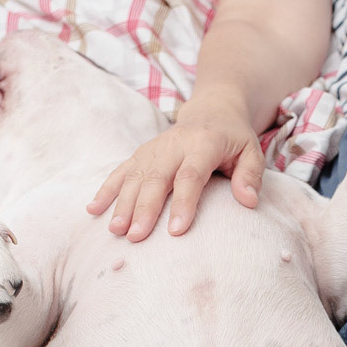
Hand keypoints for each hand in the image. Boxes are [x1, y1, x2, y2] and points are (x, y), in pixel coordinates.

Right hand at [86, 96, 265, 240]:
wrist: (213, 109)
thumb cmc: (235, 139)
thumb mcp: (252, 152)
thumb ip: (250, 176)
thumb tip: (249, 201)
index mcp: (203, 143)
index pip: (190, 175)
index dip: (183, 203)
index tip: (176, 231)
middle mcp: (174, 144)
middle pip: (156, 178)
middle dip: (144, 208)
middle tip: (135, 236)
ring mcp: (155, 148)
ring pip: (135, 175)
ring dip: (122, 203)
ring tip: (115, 230)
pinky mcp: (142, 153)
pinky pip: (122, 171)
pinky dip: (107, 190)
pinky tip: (94, 210)